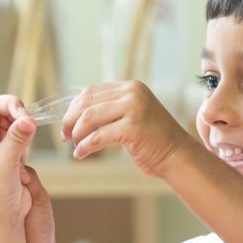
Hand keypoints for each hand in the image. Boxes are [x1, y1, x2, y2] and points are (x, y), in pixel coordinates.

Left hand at [0, 96, 35, 229]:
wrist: (4, 215)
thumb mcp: (5, 163)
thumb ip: (17, 138)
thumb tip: (30, 119)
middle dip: (11, 108)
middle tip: (24, 119)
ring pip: (9, 115)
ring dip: (20, 120)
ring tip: (26, 137)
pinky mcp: (10, 147)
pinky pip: (18, 128)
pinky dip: (25, 131)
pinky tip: (24, 151)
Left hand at [62, 81, 200, 177]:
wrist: (178, 156)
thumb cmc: (153, 140)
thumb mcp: (133, 115)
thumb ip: (112, 109)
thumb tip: (77, 114)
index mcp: (131, 87)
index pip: (91, 91)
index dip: (73, 108)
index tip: (67, 123)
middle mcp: (132, 93)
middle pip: (86, 102)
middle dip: (70, 120)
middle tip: (64, 135)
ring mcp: (133, 109)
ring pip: (89, 118)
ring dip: (77, 134)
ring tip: (75, 146)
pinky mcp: (132, 128)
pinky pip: (97, 137)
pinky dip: (85, 147)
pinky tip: (81, 154)